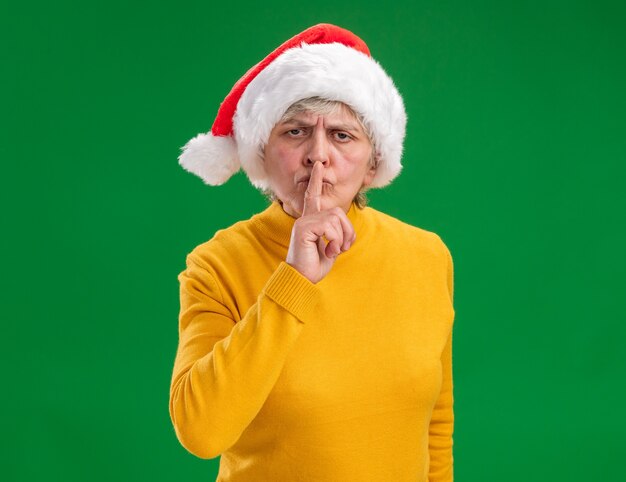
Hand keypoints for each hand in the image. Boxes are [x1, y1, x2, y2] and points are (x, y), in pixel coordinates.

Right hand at [286, 161, 355, 283]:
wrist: (302, 279)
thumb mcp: (331, 248)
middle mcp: (306, 218)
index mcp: (311, 221)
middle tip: (343, 248)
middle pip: (338, 212)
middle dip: (348, 231)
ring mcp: (303, 222)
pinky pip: (329, 227)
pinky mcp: (303, 228)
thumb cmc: (314, 266)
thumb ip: (337, 234)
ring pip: (336, 218)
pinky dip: (335, 240)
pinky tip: (328, 251)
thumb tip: (346, 230)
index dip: (316, 181)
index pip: (312, 196)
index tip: (318, 165)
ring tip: (333, 251)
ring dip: (342, 238)